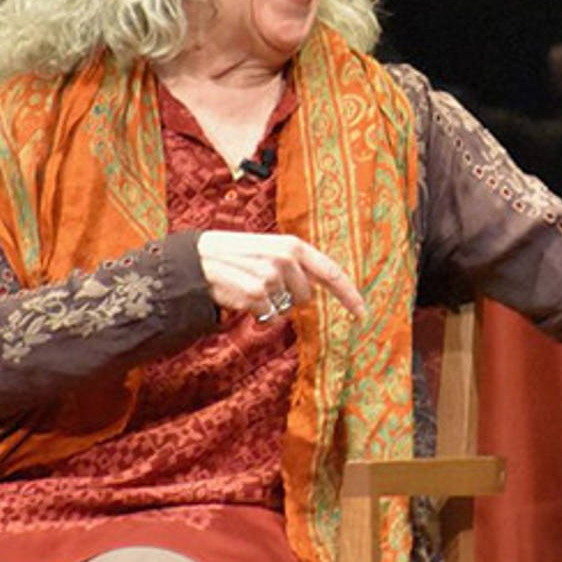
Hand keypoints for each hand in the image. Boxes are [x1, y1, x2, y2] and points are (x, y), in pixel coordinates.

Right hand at [196, 230, 366, 320]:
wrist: (198, 258)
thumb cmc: (236, 255)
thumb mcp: (270, 250)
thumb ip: (296, 265)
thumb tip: (317, 290)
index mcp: (293, 246)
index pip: (332, 272)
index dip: (349, 295)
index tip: (362, 313)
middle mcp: (286, 259)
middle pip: (306, 297)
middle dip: (290, 297)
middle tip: (264, 283)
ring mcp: (271, 277)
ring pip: (286, 308)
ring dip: (270, 304)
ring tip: (249, 286)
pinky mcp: (256, 294)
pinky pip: (269, 315)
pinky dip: (258, 312)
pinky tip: (242, 297)